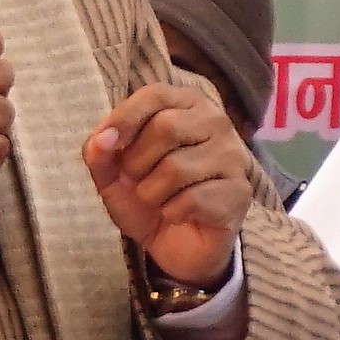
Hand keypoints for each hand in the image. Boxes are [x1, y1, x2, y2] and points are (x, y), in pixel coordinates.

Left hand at [79, 76, 254, 290]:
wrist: (177, 245)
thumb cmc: (147, 197)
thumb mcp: (113, 174)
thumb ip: (100, 153)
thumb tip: (101, 140)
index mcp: (187, 104)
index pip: (155, 95)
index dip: (125, 118)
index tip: (106, 144)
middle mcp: (217, 122)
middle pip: (166, 128)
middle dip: (137, 162)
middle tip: (138, 181)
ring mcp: (233, 157)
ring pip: (177, 168)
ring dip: (152, 193)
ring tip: (158, 200)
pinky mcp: (240, 193)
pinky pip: (192, 200)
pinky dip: (172, 213)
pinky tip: (179, 215)